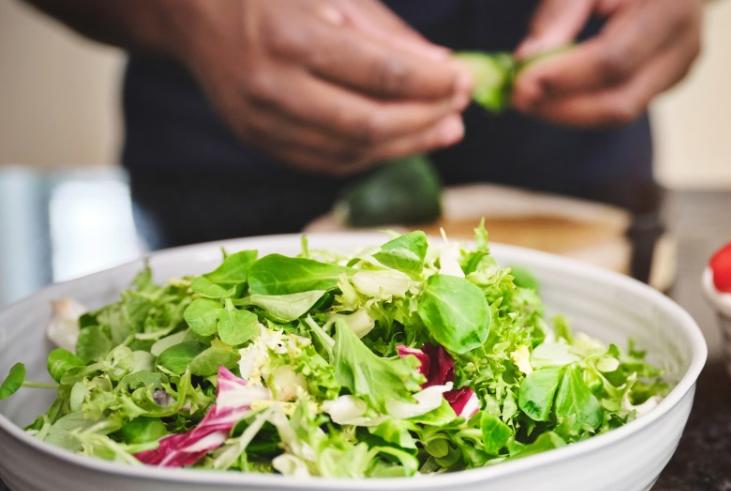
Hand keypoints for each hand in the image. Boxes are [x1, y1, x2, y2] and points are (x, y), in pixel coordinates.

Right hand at [168, 0, 471, 174]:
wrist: (192, 13)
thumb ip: (387, 32)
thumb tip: (443, 67)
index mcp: (291, 38)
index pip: (382, 74)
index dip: (432, 83)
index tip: (465, 81)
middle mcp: (273, 87)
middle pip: (369, 123)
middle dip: (425, 120)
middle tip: (460, 111)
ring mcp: (262, 123)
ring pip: (352, 151)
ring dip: (406, 145)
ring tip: (444, 129)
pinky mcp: (260, 142)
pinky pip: (328, 162)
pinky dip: (372, 154)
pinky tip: (402, 140)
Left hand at [512, 0, 700, 127]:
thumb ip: (560, 13)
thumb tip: (526, 59)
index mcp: (673, 7)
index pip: (615, 59)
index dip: (564, 76)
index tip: (521, 79)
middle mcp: (684, 45)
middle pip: (619, 100)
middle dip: (562, 106)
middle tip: (517, 97)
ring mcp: (678, 68)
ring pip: (618, 112)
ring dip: (567, 110)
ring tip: (526, 94)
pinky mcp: (666, 81)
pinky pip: (620, 104)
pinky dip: (581, 103)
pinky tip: (550, 91)